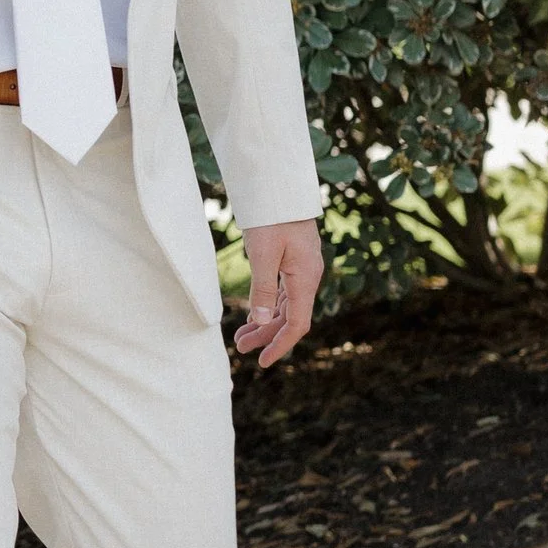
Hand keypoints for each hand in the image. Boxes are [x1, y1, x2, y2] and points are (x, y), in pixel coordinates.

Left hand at [234, 218, 322, 372]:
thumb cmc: (272, 216)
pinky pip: (283, 292)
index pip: (298, 324)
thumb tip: (262, 321)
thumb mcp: (264, 253)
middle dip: (266, 335)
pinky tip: (254, 313)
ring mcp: (302, 268)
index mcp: (306, 278)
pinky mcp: (293, 260)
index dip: (280, 345)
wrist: (279, 185)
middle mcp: (308, 276)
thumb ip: (263, 289)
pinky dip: (268, 305)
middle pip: (290, 317)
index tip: (262, 361)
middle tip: (240, 346)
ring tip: (241, 335)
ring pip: (286, 305)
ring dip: (265, 321)